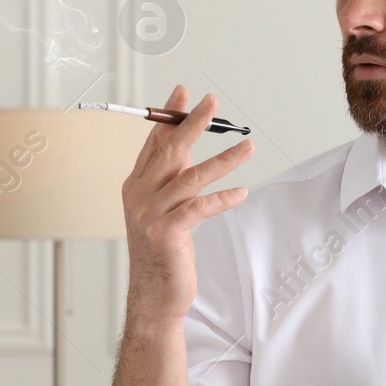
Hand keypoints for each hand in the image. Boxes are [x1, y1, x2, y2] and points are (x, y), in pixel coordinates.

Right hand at [122, 86, 254, 323]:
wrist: (154, 292)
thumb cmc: (163, 251)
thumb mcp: (165, 208)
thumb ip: (172, 180)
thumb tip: (185, 148)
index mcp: (136, 185)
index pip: (154, 142)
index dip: (168, 116)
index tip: (183, 92)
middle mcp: (139, 195)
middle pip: (170, 151)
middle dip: (192, 123)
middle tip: (212, 102)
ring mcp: (150, 214)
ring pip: (191, 177)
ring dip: (224, 160)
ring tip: (249, 146)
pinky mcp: (167, 234)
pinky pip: (199, 208)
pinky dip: (222, 198)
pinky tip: (242, 192)